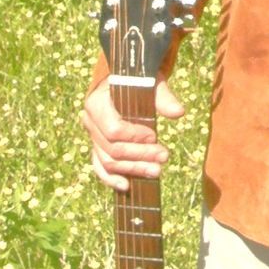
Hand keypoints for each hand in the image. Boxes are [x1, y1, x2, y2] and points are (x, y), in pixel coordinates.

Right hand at [83, 74, 183, 189]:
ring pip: (108, 162)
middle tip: (164, 156)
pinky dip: (111, 179)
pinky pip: (100, 168)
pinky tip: (127, 186)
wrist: (126, 85)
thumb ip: (163, 97)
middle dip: (140, 156)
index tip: (155, 136)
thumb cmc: (138, 83)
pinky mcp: (97, 148)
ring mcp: (92, 137)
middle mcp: (90, 122)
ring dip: (133, 169)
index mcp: (96, 103)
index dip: (135, 137)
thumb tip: (178, 112)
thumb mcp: (151, 84)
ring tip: (156, 171)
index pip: (113, 130)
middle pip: (112, 149)